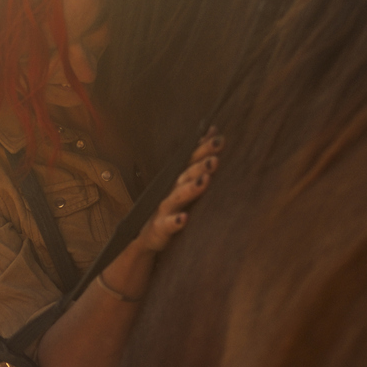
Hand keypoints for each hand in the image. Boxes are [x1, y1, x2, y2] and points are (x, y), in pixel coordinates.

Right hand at [137, 126, 222, 251]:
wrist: (148, 235)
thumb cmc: (172, 206)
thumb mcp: (185, 182)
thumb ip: (200, 157)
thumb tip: (214, 130)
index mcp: (179, 180)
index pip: (191, 160)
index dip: (203, 149)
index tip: (218, 139)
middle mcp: (172, 190)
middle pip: (186, 175)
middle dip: (200, 165)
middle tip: (215, 158)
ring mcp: (165, 209)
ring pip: (178, 197)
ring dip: (190, 189)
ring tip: (205, 180)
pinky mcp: (160, 228)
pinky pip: (168, 225)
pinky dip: (175, 221)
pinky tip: (184, 219)